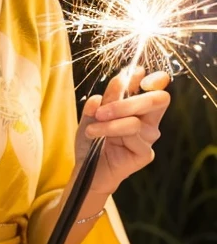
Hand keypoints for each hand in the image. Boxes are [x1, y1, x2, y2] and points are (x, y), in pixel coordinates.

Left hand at [74, 66, 171, 194]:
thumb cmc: (91, 140)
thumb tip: (117, 81)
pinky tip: (95, 137)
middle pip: (158, 99)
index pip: (157, 88)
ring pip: (136, 121)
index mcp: (139, 107)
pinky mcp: (144, 153)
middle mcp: (148, 120)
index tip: (137, 74)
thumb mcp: (92, 115)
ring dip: (110, 123)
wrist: (86, 170)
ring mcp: (148, 137)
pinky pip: (131, 136)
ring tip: (91, 129)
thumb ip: (103, 99)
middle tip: (102, 111)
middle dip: (127, 101)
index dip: (155, 78)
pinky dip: (109, 132)